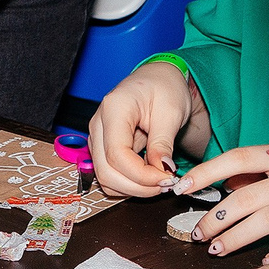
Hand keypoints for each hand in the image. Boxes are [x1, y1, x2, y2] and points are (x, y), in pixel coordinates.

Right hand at [91, 60, 194, 196]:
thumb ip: (163, 142)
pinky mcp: (102, 147)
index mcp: (114, 108)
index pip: (117, 154)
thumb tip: (162, 170)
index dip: (141, 175)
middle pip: (106, 170)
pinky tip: (149, 179)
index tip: (167, 178)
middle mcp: (98, 123)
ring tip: (160, 182)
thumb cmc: (164, 88)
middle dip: (138, 186)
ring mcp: (97, 136)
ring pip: (105, 177)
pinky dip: (128, 184)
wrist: (158, 80)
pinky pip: (109, 175)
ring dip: (133, 188)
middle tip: (166, 184)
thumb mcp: (171, 111)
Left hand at [179, 143, 268, 258]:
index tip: (180, 186)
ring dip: (234, 239)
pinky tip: (263, 263)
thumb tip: (229, 181)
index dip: (206, 172)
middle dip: (214, 219)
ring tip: (215, 250)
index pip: (238, 158)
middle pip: (245, 198)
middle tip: (196, 233)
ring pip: (264, 223)